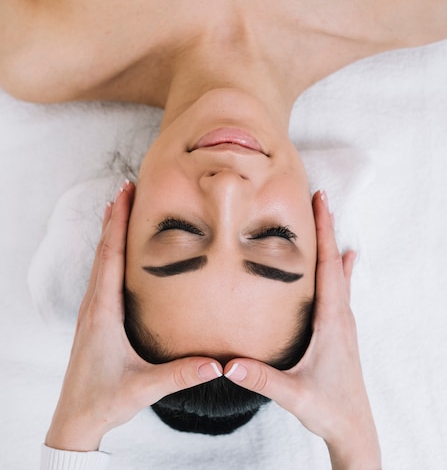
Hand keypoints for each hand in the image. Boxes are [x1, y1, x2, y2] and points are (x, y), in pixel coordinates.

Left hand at [45, 180, 221, 451]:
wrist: (75, 418)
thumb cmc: (104, 400)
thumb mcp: (143, 388)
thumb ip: (180, 374)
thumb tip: (216, 363)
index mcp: (104, 312)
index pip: (111, 257)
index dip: (118, 223)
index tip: (125, 194)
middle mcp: (95, 305)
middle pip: (104, 249)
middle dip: (115, 216)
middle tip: (128, 187)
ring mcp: (93, 310)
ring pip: (101, 260)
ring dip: (111, 231)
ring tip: (122, 207)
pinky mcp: (95, 317)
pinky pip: (101, 273)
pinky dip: (109, 251)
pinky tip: (118, 249)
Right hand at [225, 191, 380, 469]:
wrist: (354, 428)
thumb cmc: (328, 409)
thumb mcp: (293, 395)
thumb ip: (261, 378)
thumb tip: (228, 364)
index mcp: (331, 321)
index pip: (327, 267)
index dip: (324, 233)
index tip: (320, 202)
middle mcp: (341, 316)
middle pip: (335, 261)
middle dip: (327, 228)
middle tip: (320, 197)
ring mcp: (344, 322)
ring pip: (339, 273)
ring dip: (332, 244)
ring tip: (327, 219)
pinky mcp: (341, 330)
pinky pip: (341, 288)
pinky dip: (340, 267)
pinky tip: (345, 260)